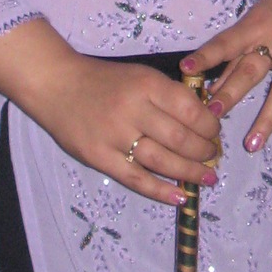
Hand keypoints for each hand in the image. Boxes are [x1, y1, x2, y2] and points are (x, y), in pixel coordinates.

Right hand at [0, 21, 221, 205]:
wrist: (56, 85)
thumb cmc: (103, 80)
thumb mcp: (140, 75)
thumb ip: (169, 95)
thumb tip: (205, 119)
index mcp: (146, 85)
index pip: (190, 110)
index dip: (210, 125)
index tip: (215, 132)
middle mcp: (132, 110)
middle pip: (180, 138)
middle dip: (204, 151)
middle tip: (213, 156)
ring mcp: (114, 136)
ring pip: (162, 161)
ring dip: (190, 172)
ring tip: (207, 177)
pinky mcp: (100, 158)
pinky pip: (136, 179)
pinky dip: (161, 191)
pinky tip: (180, 196)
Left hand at [183, 0, 271, 154]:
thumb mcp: (259, 16)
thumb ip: (239, 49)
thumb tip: (211, 83)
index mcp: (256, 26)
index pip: (227, 43)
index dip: (206, 56)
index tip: (186, 70)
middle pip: (251, 70)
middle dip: (230, 94)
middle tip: (212, 117)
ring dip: (267, 117)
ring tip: (252, 144)